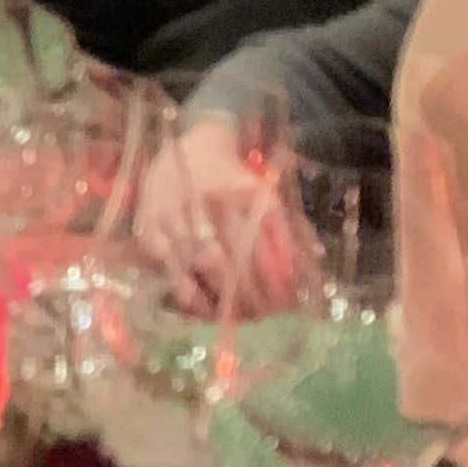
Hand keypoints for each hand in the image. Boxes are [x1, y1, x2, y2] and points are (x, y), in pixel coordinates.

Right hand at [129, 114, 302, 310]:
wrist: (188, 148)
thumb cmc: (233, 178)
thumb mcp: (265, 192)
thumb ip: (286, 225)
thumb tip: (314, 258)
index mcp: (246, 190)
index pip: (268, 243)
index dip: (279, 279)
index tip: (289, 304)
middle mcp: (212, 200)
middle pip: (238, 258)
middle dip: (256, 295)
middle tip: (267, 317)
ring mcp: (179, 214)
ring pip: (207, 266)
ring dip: (228, 300)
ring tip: (243, 319)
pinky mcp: (152, 228)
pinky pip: (174, 271)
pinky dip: (192, 297)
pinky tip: (209, 312)